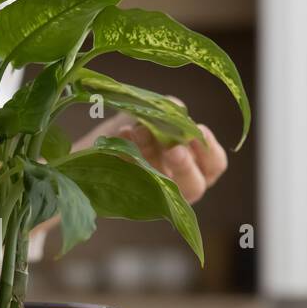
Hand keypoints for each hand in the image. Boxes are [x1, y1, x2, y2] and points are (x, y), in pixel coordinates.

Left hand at [93, 110, 227, 203]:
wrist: (91, 145)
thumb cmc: (135, 128)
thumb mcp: (152, 115)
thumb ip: (168, 111)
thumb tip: (175, 108)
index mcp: (196, 166)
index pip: (214, 165)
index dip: (209, 150)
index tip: (197, 130)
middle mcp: (178, 186)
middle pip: (194, 185)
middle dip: (184, 165)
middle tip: (174, 150)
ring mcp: (153, 196)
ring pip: (162, 186)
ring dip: (151, 155)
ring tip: (138, 132)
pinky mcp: (125, 199)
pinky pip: (128, 183)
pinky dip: (124, 158)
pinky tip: (119, 137)